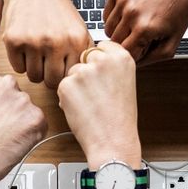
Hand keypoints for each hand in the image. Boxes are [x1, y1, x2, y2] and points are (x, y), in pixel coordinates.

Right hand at [0, 68, 47, 187]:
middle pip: (17, 94)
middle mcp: (7, 84)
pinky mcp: (37, 117)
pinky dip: (31, 134)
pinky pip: (39, 124)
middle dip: (12, 109)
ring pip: (28, 110)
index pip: (2, 83)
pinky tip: (15, 141)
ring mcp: (24, 100)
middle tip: (0, 126)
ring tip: (5, 136)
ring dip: (22, 121)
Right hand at [3, 0, 91, 88]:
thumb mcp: (80, 30)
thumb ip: (83, 54)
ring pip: (34, 77)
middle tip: (47, 64)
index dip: (65, 75)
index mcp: (76, 42)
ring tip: (37, 55)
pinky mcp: (14, 40)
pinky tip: (26, 49)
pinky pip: (18, 68)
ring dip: (35, 69)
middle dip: (49, 76)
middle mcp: (55, 43)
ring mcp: (33, 42)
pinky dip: (21, 62)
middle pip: (51, 82)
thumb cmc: (59, 11)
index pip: (70, 77)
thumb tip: (84, 79)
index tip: (61, 69)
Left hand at [57, 41, 140, 168]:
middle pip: (84, 58)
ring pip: (72, 72)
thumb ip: (110, 66)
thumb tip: (92, 58)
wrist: (113, 141)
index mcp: (122, 57)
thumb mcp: (125, 83)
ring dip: (76, 86)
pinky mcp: (67, 85)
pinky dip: (67, 98)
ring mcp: (84, 71)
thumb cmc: (120, 118)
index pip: (101, 47)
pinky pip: (62, 86)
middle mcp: (103, 60)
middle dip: (86, 73)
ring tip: (92, 105)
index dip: (99, 63)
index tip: (103, 77)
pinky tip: (82, 110)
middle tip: (97, 95)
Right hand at [104, 0, 187, 63]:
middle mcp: (131, 13)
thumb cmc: (179, 10)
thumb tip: (133, 65)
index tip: (142, 49)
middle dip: (126, 43)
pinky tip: (130, 13)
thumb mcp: (172, 44)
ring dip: (119, 30)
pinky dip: (115, 17)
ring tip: (136, 24)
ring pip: (108, 29)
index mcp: (144, 28)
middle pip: (114, 42)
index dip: (134, 54)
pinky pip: (106, 13)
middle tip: (141, 36)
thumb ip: (151, 59)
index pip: (125, 54)